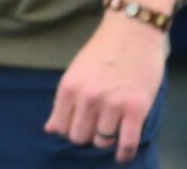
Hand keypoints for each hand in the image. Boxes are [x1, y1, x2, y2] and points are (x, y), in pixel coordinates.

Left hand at [45, 11, 164, 162]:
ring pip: (102, 141)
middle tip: (95, 129)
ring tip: (110, 131)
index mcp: (69, 87)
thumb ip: (64, 100)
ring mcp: (112, 104)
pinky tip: (122, 155)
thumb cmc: (103, 49)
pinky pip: (127, 142)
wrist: (132, 32)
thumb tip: (50, 130)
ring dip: (105, 140)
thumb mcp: (76, 71)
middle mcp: (87, 98)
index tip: (77, 128)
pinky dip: (124, 153)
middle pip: (79, 136)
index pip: (60, 125)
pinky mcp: (136, 109)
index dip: (68, 130)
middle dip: (86, 136)